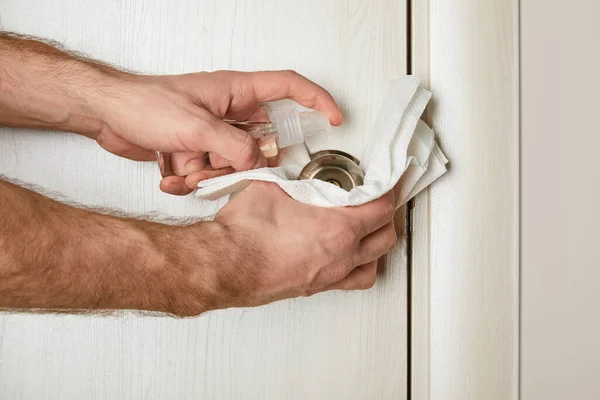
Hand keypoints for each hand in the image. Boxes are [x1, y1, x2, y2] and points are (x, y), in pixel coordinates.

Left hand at [92, 70, 342, 194]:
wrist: (105, 114)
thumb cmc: (144, 103)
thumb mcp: (195, 126)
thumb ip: (233, 146)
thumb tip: (256, 162)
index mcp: (236, 92)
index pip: (288, 87)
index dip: (316, 99)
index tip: (335, 117)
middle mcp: (229, 113)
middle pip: (260, 142)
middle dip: (243, 164)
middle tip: (221, 166)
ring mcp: (213, 134)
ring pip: (234, 165)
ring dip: (210, 176)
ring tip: (184, 168)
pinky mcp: (197, 152)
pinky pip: (210, 174)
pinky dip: (191, 180)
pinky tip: (169, 173)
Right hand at [169, 182, 397, 314]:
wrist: (224, 264)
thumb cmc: (245, 234)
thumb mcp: (273, 185)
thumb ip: (294, 178)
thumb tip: (293, 172)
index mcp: (338, 228)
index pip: (381, 208)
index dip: (387, 191)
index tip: (384, 183)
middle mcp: (340, 256)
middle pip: (385, 236)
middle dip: (386, 216)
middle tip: (377, 202)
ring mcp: (330, 275)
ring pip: (374, 263)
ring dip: (376, 245)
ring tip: (368, 231)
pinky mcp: (316, 287)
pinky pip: (352, 281)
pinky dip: (358, 267)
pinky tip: (348, 257)